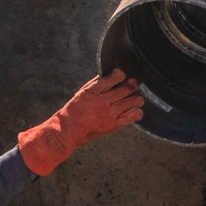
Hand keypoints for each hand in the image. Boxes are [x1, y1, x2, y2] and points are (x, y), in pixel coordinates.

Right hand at [18, 71, 144, 174]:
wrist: (67, 131)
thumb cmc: (73, 111)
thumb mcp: (81, 93)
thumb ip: (96, 84)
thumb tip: (110, 75)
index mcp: (93, 91)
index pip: (114, 77)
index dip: (121, 74)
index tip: (121, 75)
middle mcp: (102, 101)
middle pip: (127, 88)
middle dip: (132, 85)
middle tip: (133, 85)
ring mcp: (109, 114)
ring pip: (133, 101)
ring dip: (137, 98)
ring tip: (135, 98)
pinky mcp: (113, 125)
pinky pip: (133, 116)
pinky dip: (137, 112)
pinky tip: (133, 110)